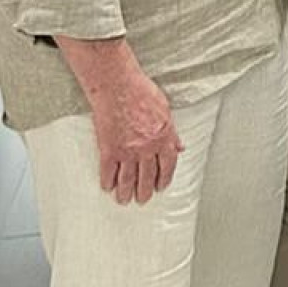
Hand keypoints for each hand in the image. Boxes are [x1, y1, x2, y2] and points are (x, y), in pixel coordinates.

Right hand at [89, 68, 182, 205]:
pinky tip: (107, 187)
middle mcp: (147, 148)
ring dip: (126, 192)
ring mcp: (127, 150)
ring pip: (128, 178)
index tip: (161, 186)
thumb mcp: (165, 110)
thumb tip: (180, 147)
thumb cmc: (141, 92)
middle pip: (147, 176)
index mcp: (164, 138)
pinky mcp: (108, 149)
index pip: (168, 165)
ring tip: (124, 200)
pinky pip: (108, 171)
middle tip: (142, 199)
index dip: (165, 178)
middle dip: (145, 190)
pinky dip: (107, 181)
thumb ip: (172, 132)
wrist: (118, 86)